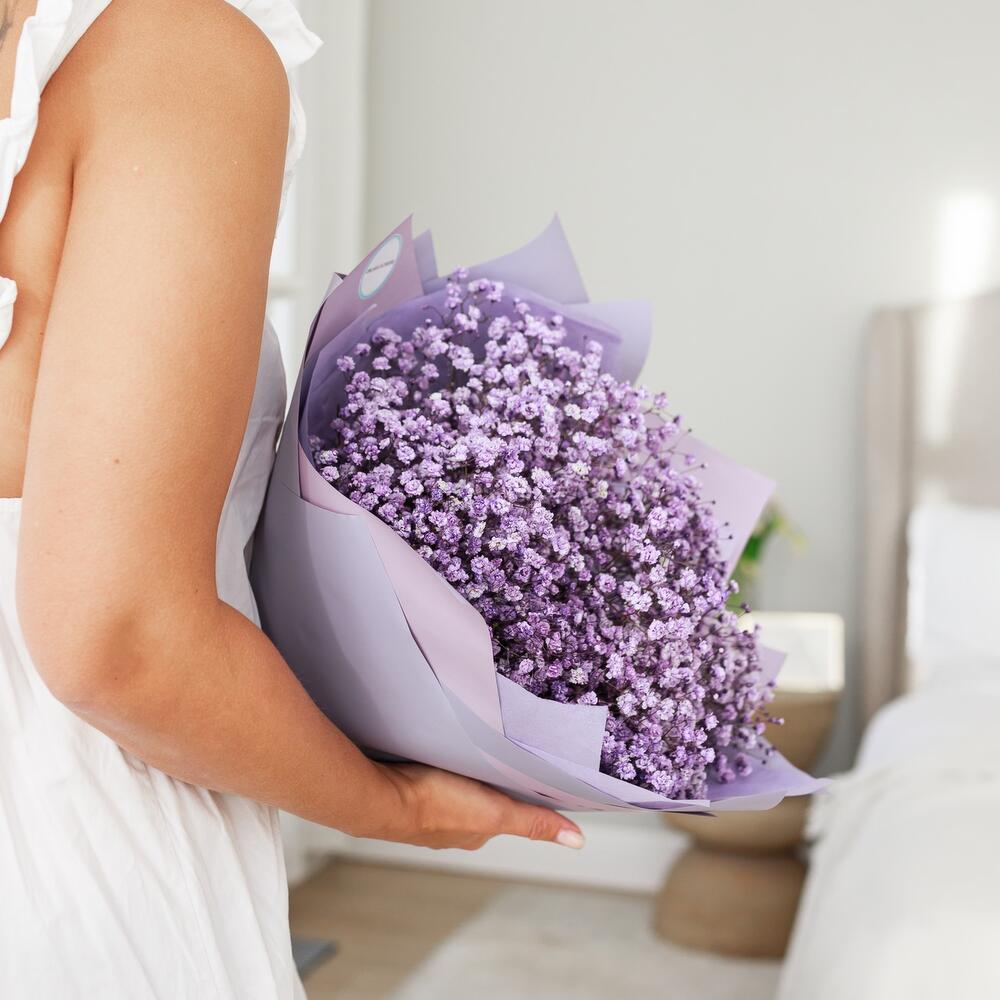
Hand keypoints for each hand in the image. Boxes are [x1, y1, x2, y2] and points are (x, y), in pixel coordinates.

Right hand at [375, 762, 585, 850]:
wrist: (382, 796)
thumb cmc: (436, 805)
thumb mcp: (498, 812)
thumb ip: (534, 822)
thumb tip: (576, 841)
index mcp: (475, 833)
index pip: (503, 815)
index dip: (513, 796)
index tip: (519, 776)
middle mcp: (451, 827)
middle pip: (477, 803)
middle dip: (484, 784)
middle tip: (491, 758)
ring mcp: (425, 812)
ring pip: (451, 792)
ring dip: (457, 777)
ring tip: (462, 755)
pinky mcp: (405, 791)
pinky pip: (426, 781)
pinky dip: (433, 771)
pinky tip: (431, 758)